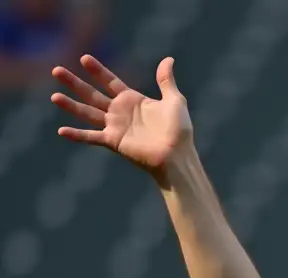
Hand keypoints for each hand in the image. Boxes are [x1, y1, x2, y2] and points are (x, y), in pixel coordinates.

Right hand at [51, 55, 191, 176]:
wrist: (177, 155)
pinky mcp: (114, 141)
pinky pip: (91, 137)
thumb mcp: (174, 101)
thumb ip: (166, 81)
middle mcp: (120, 112)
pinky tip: (61, 131)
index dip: (97, 71)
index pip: (110, 81)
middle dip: (74, 83)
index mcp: (132, 100)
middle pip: (92, 94)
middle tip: (56, 70)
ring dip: (70, 105)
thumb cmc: (179, 131)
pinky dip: (77, 135)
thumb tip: (168, 59)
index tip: (84, 58)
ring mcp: (115, 127)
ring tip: (54, 96)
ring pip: (87, 113)